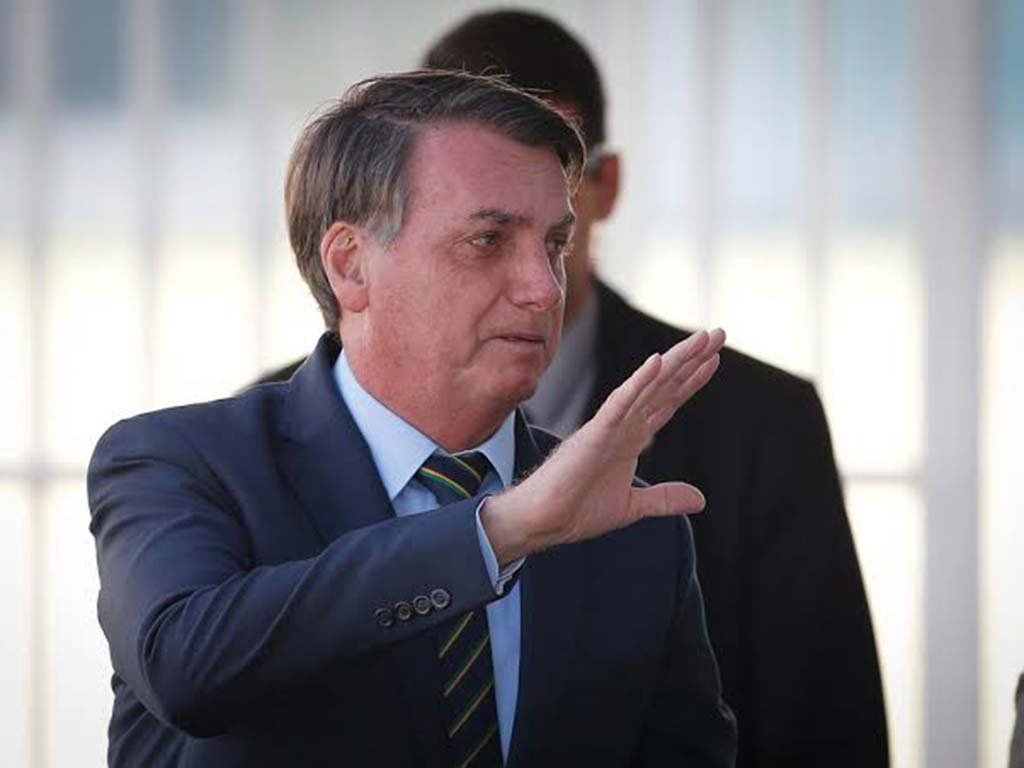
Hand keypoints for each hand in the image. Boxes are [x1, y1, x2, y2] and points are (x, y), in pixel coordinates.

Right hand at [482, 329, 725, 563]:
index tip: (714, 359)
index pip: (667, 401)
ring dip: (676, 361)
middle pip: (664, 385)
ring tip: (703, 338)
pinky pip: (619, 404)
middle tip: (719, 332)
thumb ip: (665, 499)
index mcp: (630, 438)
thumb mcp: (633, 507)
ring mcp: (609, 426)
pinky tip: (657, 362)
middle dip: (692, 359)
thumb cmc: (577, 510)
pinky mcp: (594, 435)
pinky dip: (638, 383)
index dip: (691, 380)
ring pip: (648, 386)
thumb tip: (700, 499)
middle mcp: (623, 425)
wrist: (544, 522)